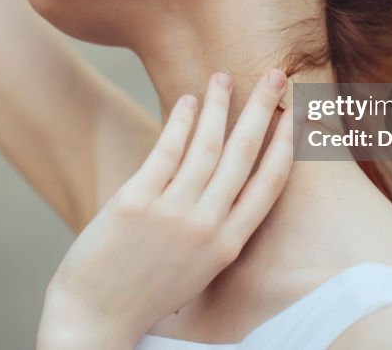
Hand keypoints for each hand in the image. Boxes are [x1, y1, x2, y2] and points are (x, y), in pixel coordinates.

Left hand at [36, 70, 293, 348]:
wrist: (95, 318)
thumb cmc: (146, 292)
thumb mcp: (197, 268)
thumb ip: (215, 229)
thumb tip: (225, 184)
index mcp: (228, 245)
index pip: (269, 183)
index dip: (286, 144)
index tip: (296, 113)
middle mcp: (207, 227)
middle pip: (244, 155)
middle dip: (264, 109)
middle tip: (277, 74)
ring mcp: (172, 213)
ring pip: (208, 146)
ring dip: (220, 106)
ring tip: (224, 77)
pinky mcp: (137, 201)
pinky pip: (167, 151)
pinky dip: (181, 122)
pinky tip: (189, 100)